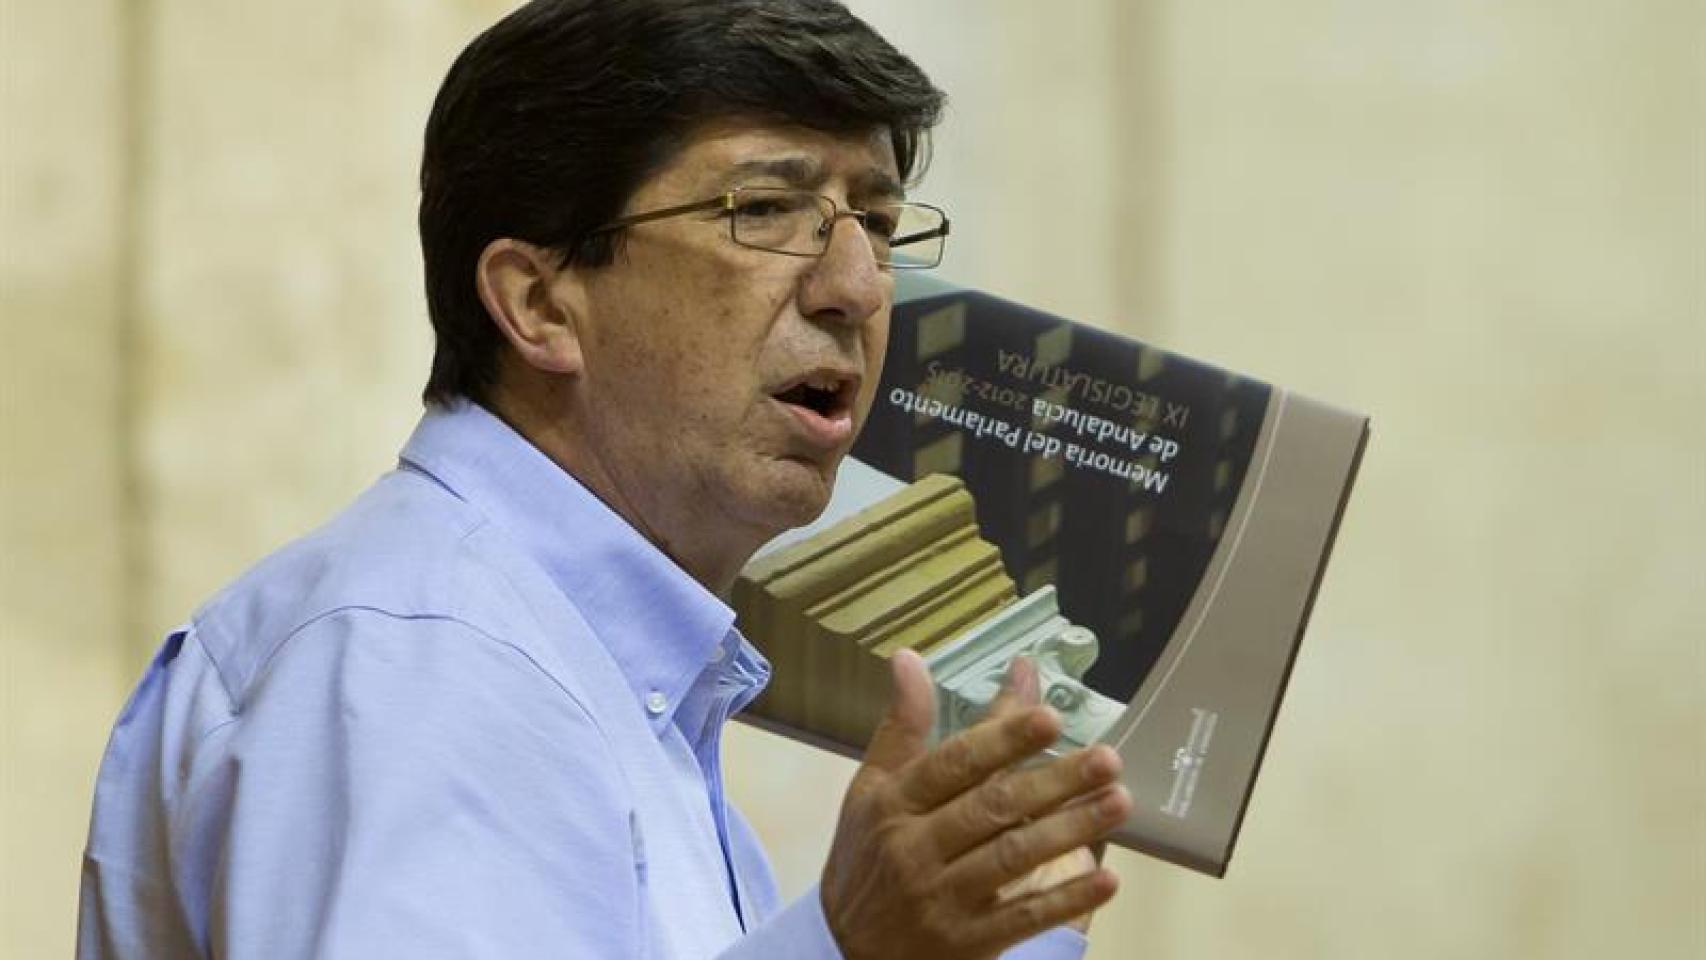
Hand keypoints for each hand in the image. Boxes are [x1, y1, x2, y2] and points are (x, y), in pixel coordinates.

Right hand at [820, 651, 1130, 958]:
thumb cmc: (866, 857)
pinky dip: (1065, 898)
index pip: (953, 765)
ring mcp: (942, 899)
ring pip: (1012, 858)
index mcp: (894, 803)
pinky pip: (1022, 918)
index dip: (1002, 740)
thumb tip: (909, 659)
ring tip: (1118, 802)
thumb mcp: (871, 789)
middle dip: (1054, 781)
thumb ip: (902, 727)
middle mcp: (915, 849)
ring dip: (1070, 830)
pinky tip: (1107, 878)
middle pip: (991, 808)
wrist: (845, 950)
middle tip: (1108, 758)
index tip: (1049, 717)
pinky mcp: (966, 943)